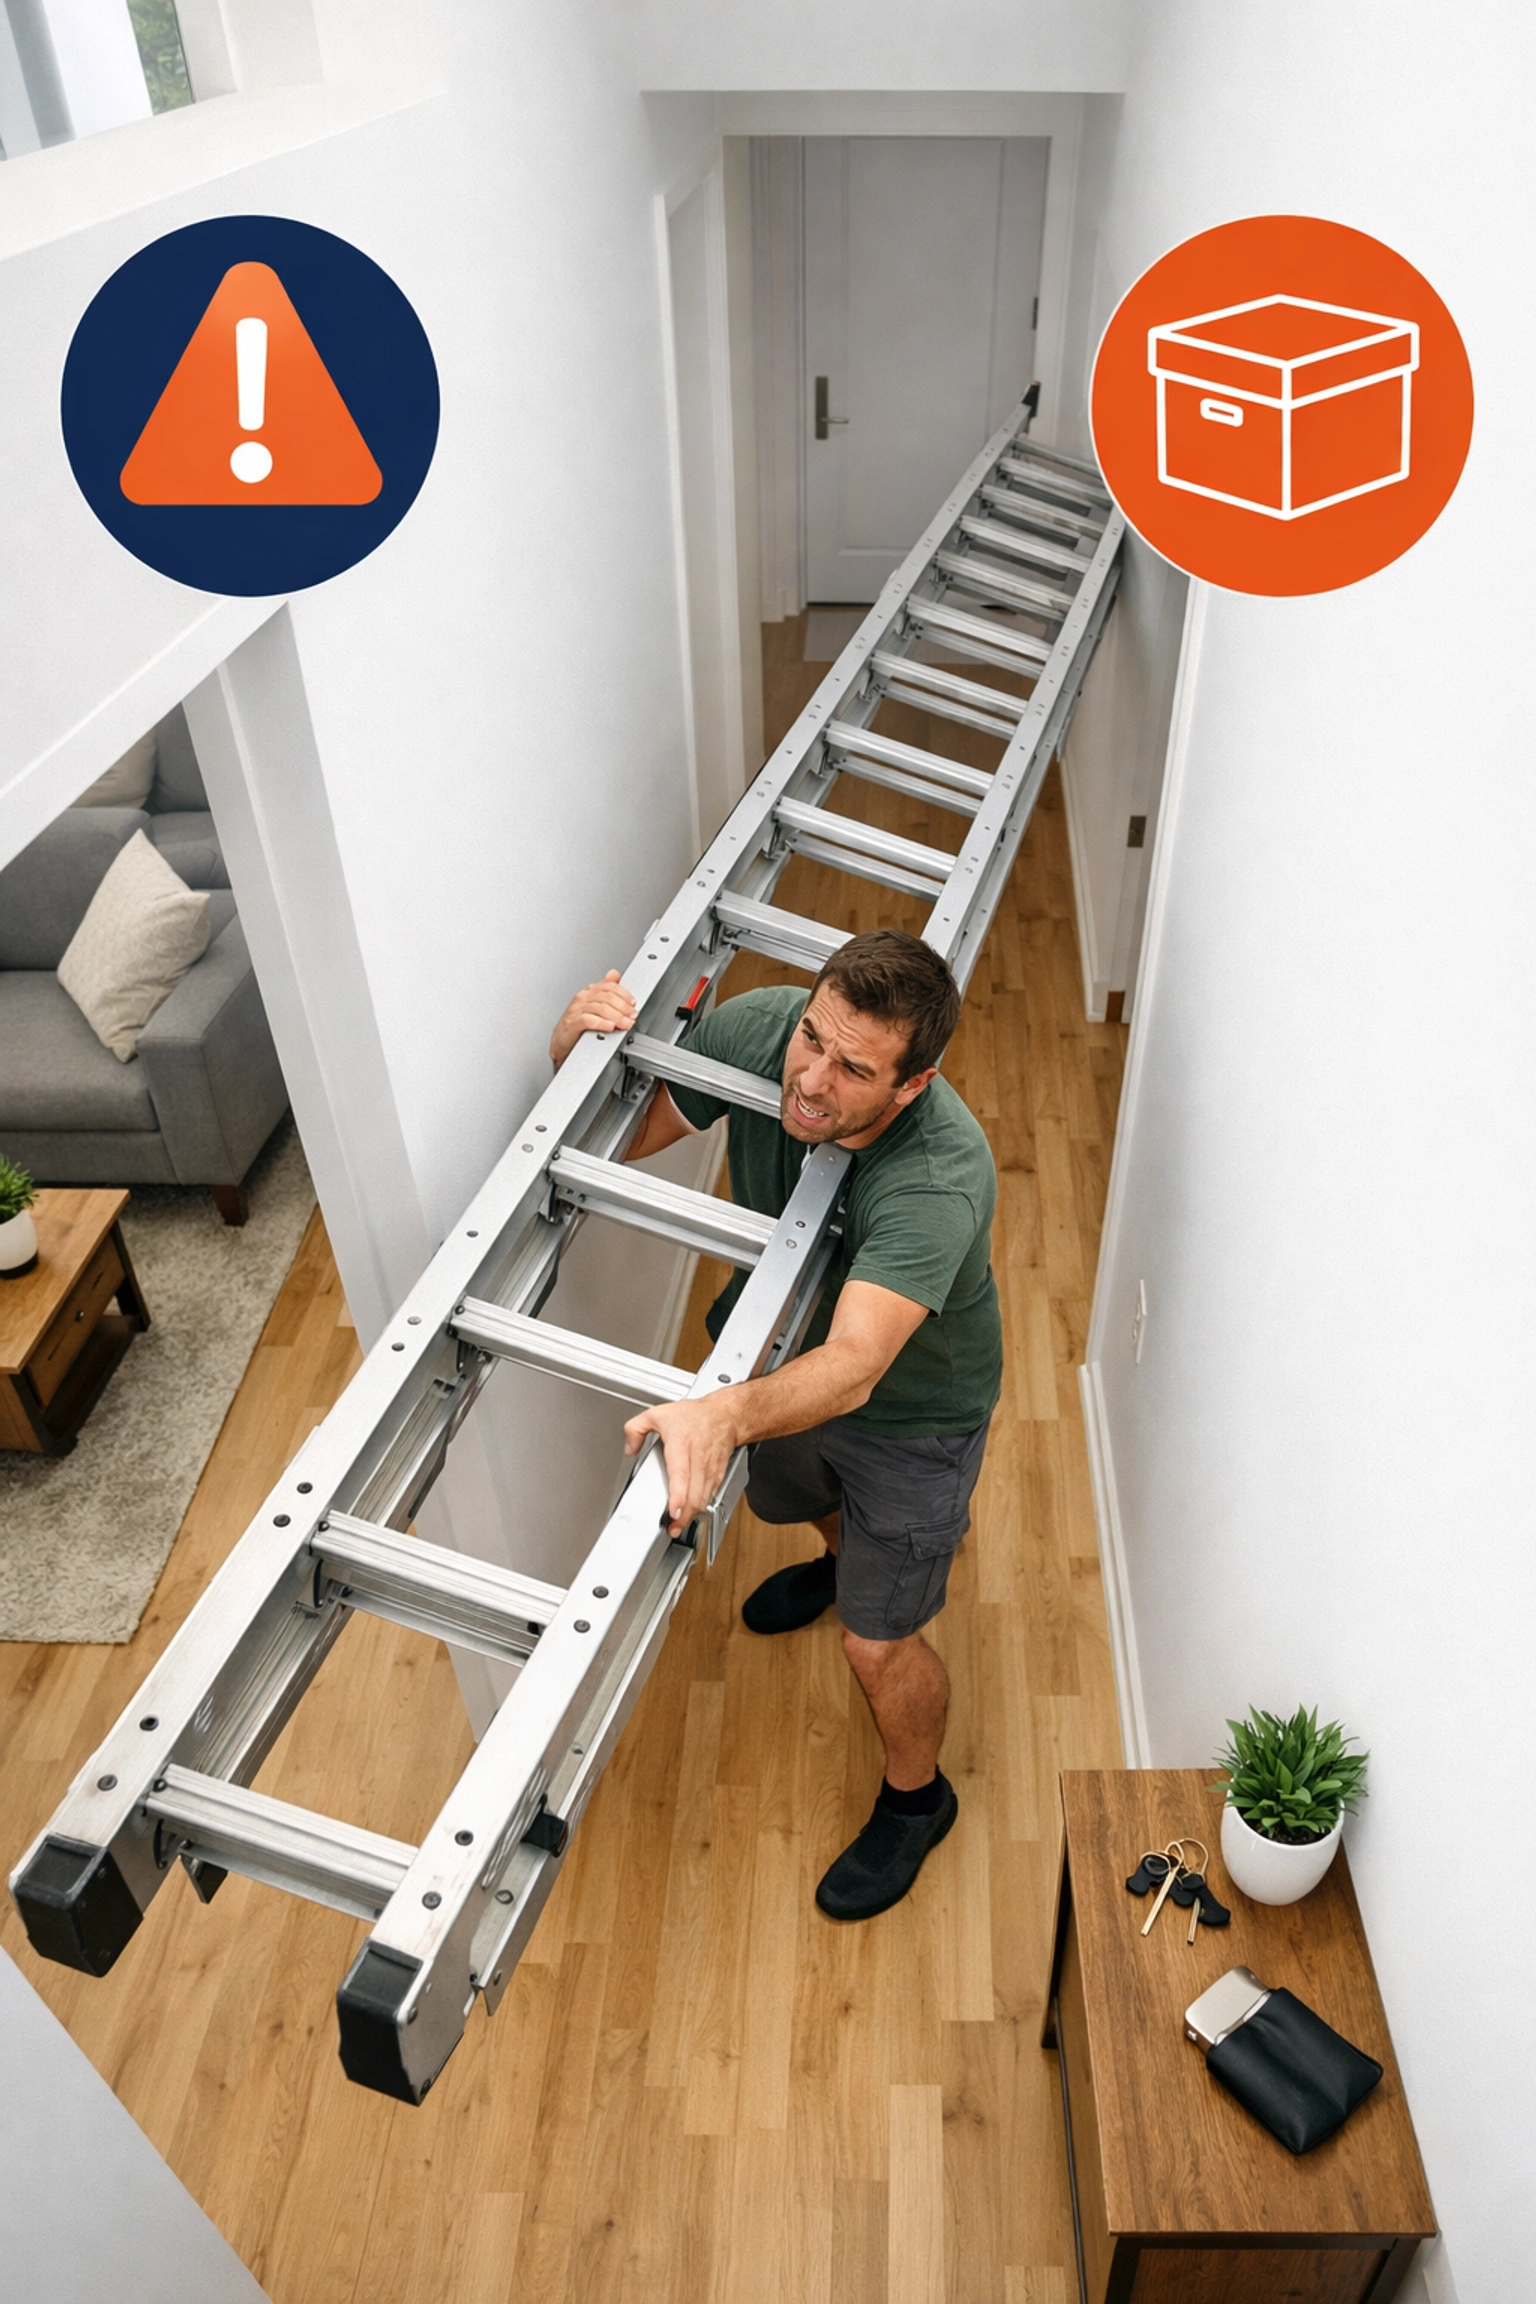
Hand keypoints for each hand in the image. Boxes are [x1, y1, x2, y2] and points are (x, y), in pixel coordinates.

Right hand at [549, 970, 636, 1066]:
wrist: (563, 1043)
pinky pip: (589, 1020)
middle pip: (607, 997)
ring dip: (617, 1017)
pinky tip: (610, 1027)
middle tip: (632, 1016)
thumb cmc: (578, 1026)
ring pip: (600, 1008)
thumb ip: (606, 990)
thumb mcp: (594, 1006)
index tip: (633, 1004)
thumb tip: (614, 974)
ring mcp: (576, 1009)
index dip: (624, 995)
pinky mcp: (572, 1022)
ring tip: (625, 1024)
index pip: (610, 987)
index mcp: (589, 992)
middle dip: (623, 1007)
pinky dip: (601, 1023)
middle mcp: (582, 998)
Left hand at [623, 1392, 739, 1534]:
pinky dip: (701, 1507)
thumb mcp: (658, 1413)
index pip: (681, 1475)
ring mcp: (710, 1468)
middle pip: (694, 1493)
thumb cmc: (695, 1415)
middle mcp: (698, 1458)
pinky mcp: (718, 1475)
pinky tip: (691, 1512)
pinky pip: (710, 1495)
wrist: (726, 1415)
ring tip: (679, 1525)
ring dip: (692, 1514)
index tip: (673, 1511)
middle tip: (672, 1528)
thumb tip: (629, 1448)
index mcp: (682, 1444)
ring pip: (704, 1498)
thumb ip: (636, 1428)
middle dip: (684, 1515)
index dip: (679, 1496)